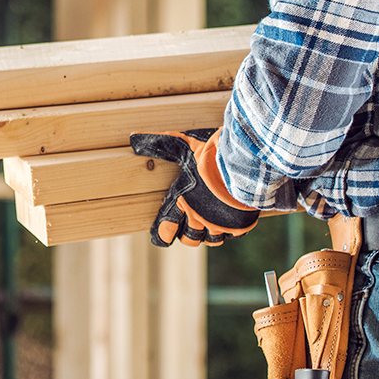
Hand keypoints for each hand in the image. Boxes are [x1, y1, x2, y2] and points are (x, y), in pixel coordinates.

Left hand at [129, 127, 259, 246]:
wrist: (245, 161)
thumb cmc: (211, 154)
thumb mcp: (182, 145)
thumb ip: (158, 144)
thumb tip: (133, 138)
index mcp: (182, 203)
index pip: (165, 231)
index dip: (163, 235)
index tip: (163, 235)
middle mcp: (199, 218)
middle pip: (189, 240)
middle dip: (188, 234)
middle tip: (191, 223)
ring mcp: (221, 224)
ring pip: (212, 240)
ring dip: (210, 232)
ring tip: (212, 221)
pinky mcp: (240, 225)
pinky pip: (233, 235)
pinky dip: (232, 228)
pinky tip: (232, 217)